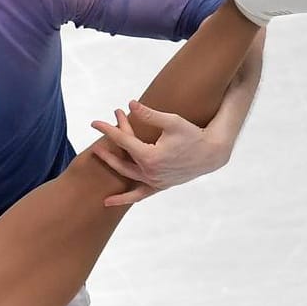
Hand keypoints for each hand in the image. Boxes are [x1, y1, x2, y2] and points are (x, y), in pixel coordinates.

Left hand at [90, 100, 230, 206]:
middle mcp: (150, 172)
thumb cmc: (192, 134)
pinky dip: (124, 198)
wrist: (212, 153)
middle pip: (122, 155)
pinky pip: (139, 195)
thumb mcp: (172, 121)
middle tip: (99, 129)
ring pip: (126, 174)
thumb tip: (130, 104)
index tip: (94, 122)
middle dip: (110, 141)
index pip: (123, 140)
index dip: (108, 129)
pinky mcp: (160, 186)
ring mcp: (154, 181)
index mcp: (150, 156)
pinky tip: (108, 202)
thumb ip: (149, 114)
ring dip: (112, 163)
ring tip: (98, 153)